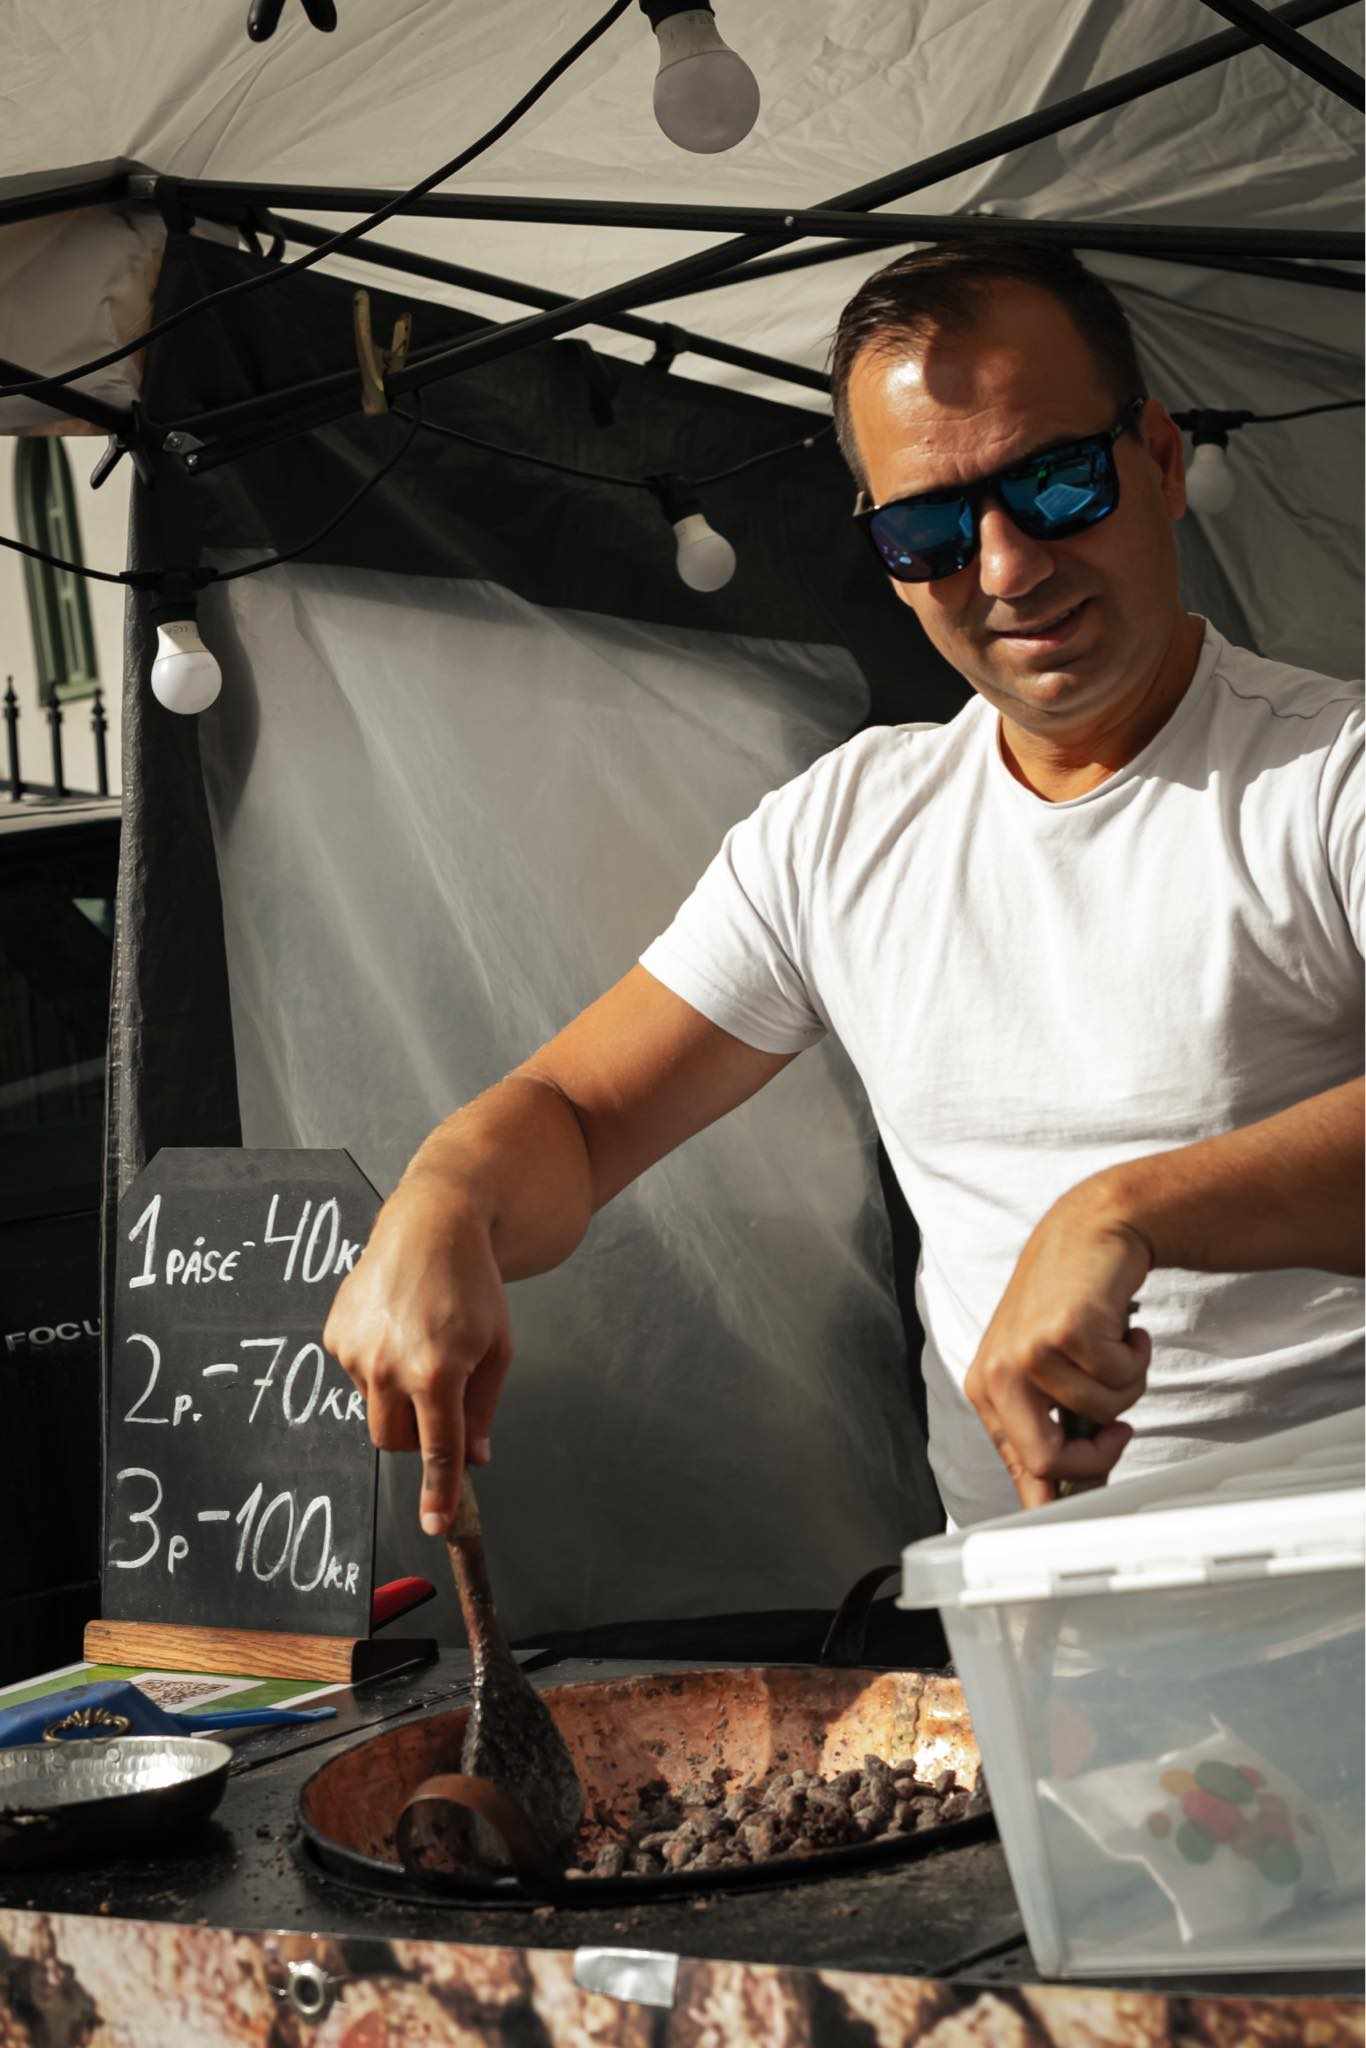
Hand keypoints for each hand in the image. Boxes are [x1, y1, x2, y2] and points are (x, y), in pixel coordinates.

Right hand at [323, 1179, 512, 1534]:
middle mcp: (388, 1367)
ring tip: (421, 1344)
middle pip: (395, 1440)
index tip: (436, 1525)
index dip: (438, 1492)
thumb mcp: (497, 1349)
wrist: (430, 1226)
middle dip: (417, 1437)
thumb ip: (483, 1409)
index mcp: (436, 1372)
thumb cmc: (472, 1286)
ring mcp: (355, 1352)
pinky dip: (378, 1367)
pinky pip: (356, 1376)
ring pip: (375, 1408)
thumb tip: (474, 1457)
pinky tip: (396, 1327)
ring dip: (398, 1397)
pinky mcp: (334, 1336)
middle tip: (440, 1402)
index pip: (437, 1449)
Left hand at [964, 1182, 1152, 1507]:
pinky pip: (1121, 1379)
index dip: (1062, 1493)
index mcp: (987, 1392)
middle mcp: (998, 1374)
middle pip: (1046, 1461)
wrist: (1089, 1234)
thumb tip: (1068, 1496)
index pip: (1022, 1469)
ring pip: (1102, 1415)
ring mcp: (1028, 1352)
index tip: (1094, 1493)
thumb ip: (1051, 1429)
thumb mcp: (1047, 1371)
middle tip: (1119, 1430)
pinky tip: (1124, 1328)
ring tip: (1115, 1348)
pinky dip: (1137, 1356)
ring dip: (1126, 1384)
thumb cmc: (1070, 1306)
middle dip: (1098, 1457)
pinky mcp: (1064, 1331)